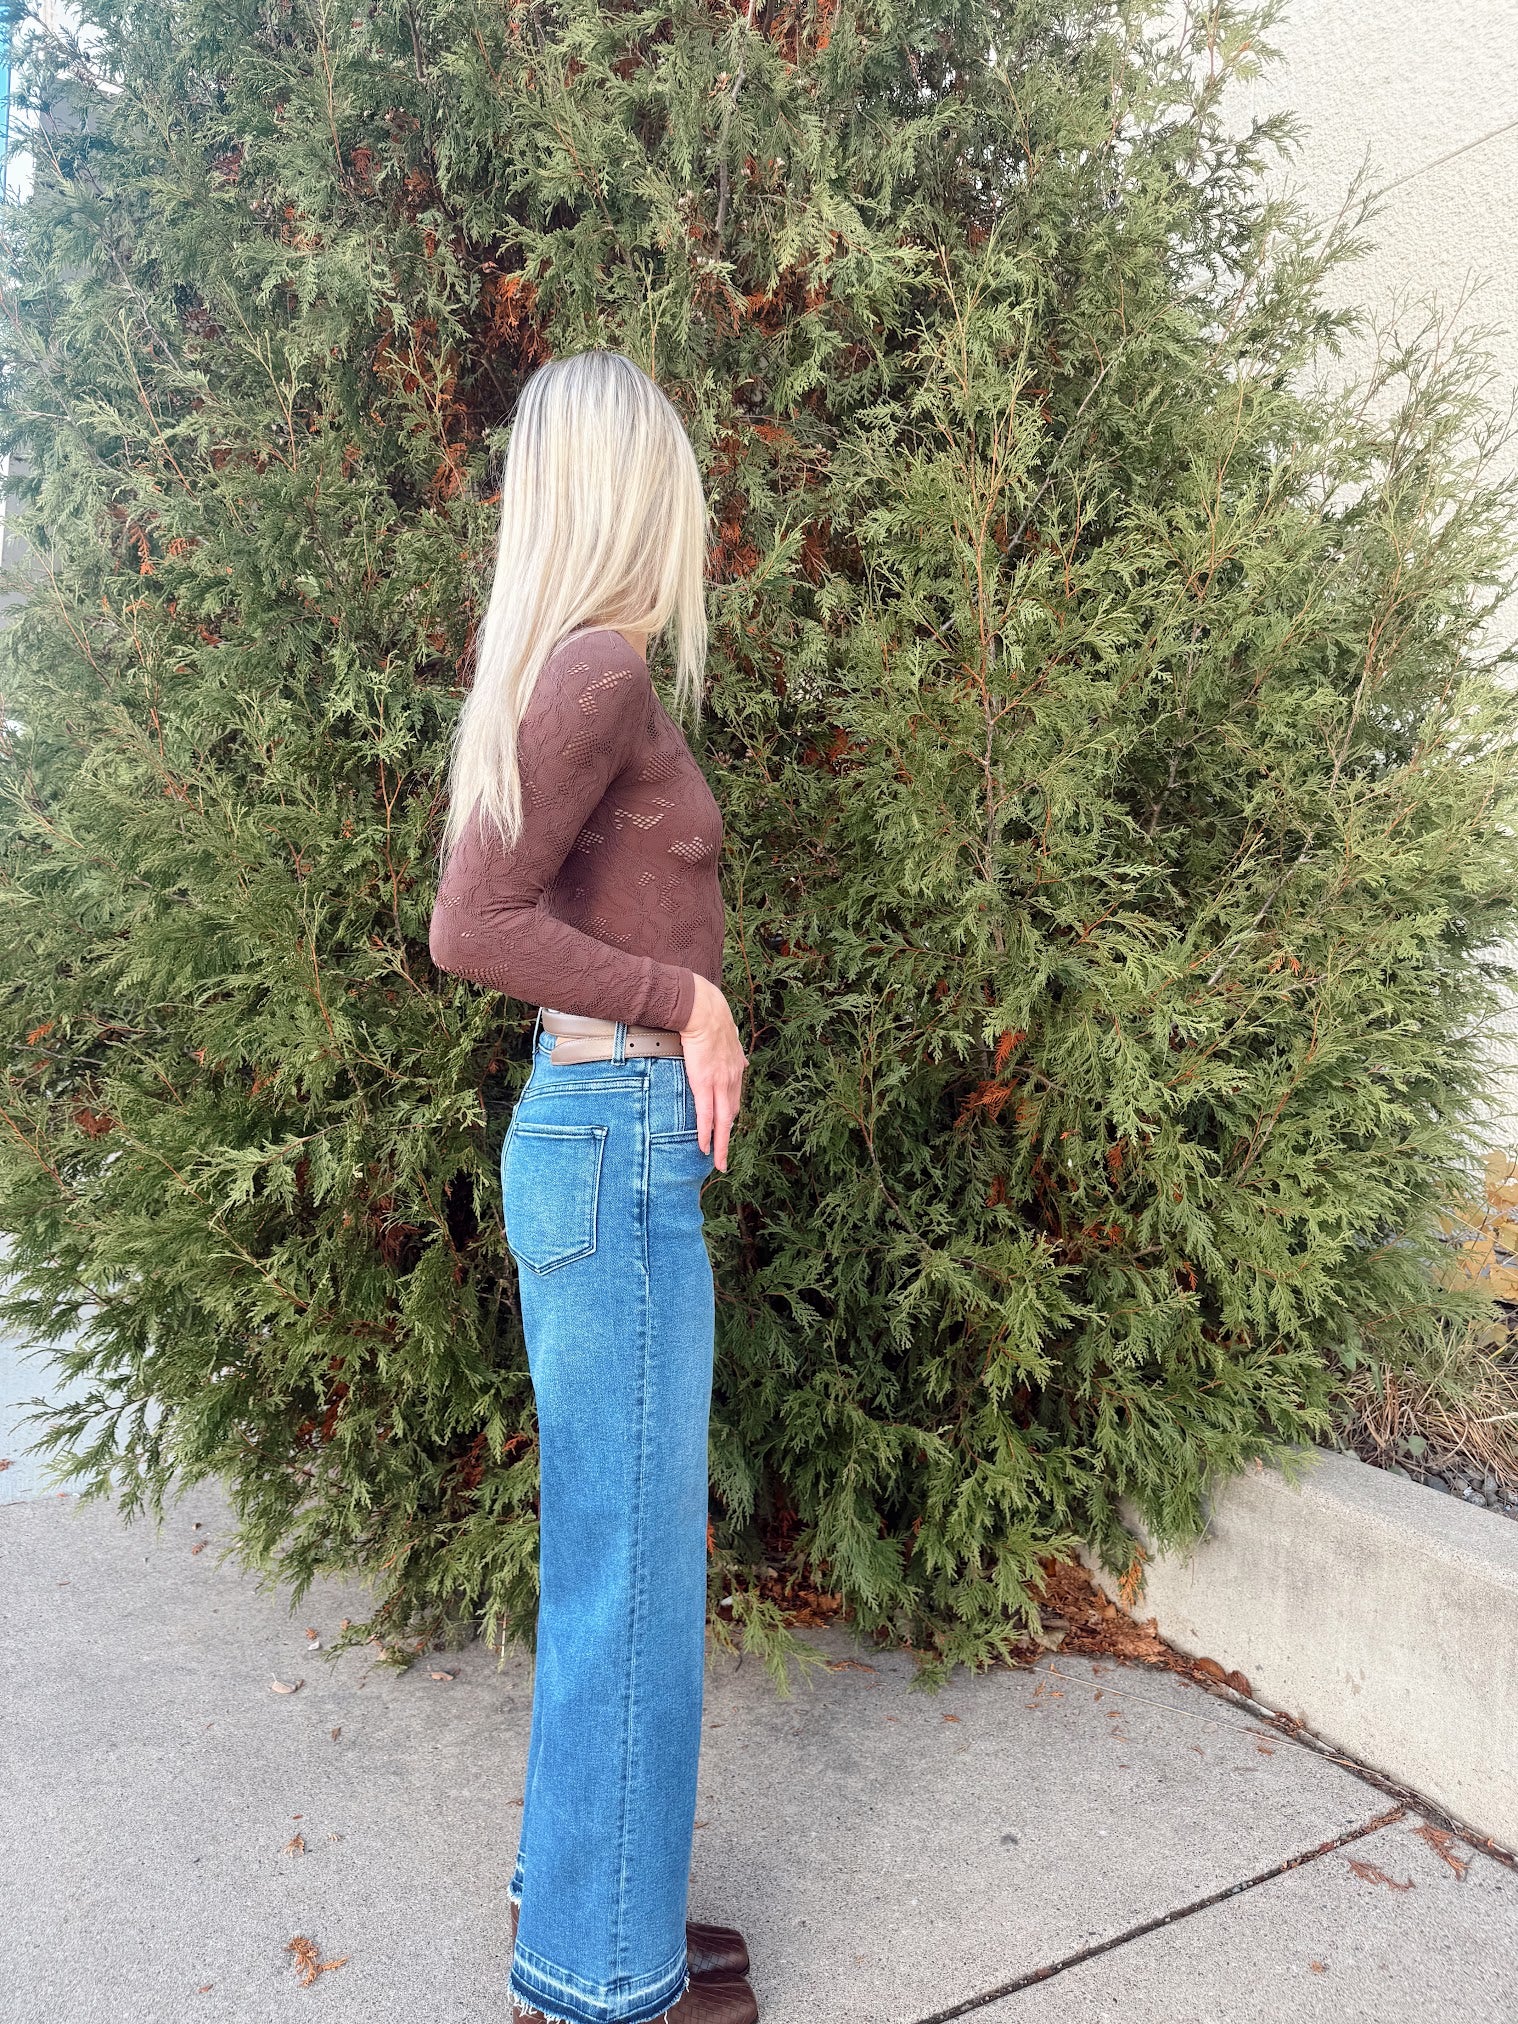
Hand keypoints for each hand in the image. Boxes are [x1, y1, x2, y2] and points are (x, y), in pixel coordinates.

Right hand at [679, 974, 746, 1172]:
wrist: (705, 1011)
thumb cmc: (712, 1017)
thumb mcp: (731, 1036)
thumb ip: (736, 1051)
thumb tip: (743, 1060)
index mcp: (736, 1068)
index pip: (735, 1098)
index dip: (731, 1115)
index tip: (728, 1128)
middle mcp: (732, 1079)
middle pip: (732, 1115)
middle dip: (729, 1137)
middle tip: (726, 1157)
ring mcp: (720, 1083)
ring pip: (722, 1121)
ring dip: (721, 1144)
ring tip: (719, 1162)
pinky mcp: (704, 1084)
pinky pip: (706, 1115)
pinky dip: (707, 1134)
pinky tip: (705, 1147)